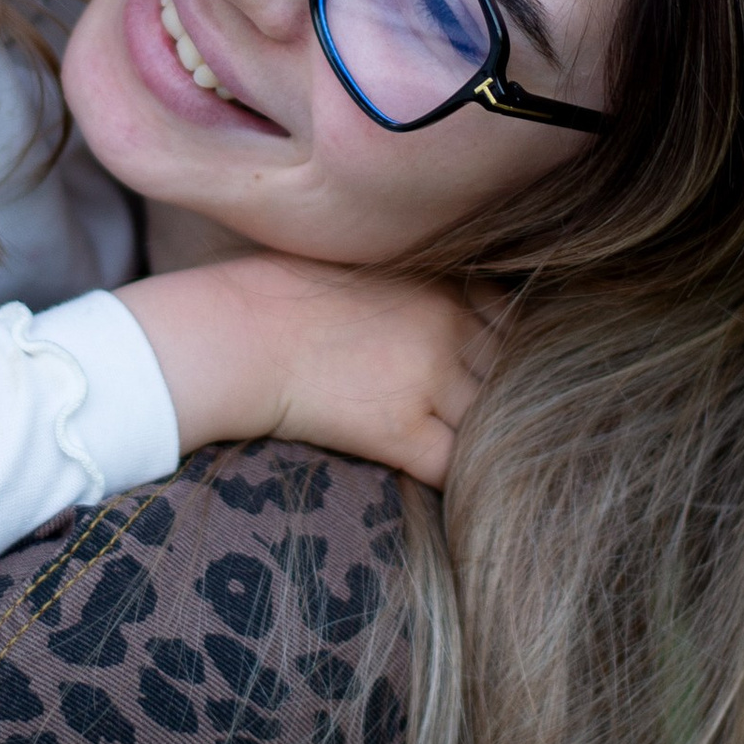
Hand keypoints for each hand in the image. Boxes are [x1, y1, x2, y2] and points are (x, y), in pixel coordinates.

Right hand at [120, 254, 489, 490]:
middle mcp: (448, 327)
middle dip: (501, 396)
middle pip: (510, 373)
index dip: (499, 351)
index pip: (508, 322)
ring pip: (491, 422)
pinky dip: (458, 479)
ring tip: (468, 455)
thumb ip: (410, 283)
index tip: (483, 369)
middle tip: (482, 420)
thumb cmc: (276, 293)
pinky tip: (443, 481)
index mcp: (441, 283)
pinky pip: (454, 467)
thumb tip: (424, 305)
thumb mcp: (361, 262)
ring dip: (483, 440)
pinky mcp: (398, 431)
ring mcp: (429, 380)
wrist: (233, 334)